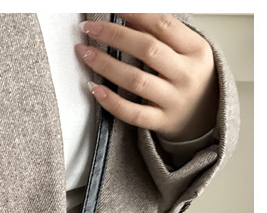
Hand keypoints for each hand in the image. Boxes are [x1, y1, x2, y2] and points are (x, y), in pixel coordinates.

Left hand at [76, 14, 218, 141]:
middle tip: (90, 28)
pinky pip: (132, 112)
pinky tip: (95, 89)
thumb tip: (128, 19)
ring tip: (85, 53)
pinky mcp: (161, 121)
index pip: (163, 25)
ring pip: (136, 80)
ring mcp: (173, 100)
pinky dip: (112, 101)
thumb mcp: (186, 51)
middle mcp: (186, 74)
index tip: (113, 7)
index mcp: (196, 49)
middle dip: (115, 36)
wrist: (208, 115)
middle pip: (148, 49)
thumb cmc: (191, 78)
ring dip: (106, 65)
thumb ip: (160, 36)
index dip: (135, 13)